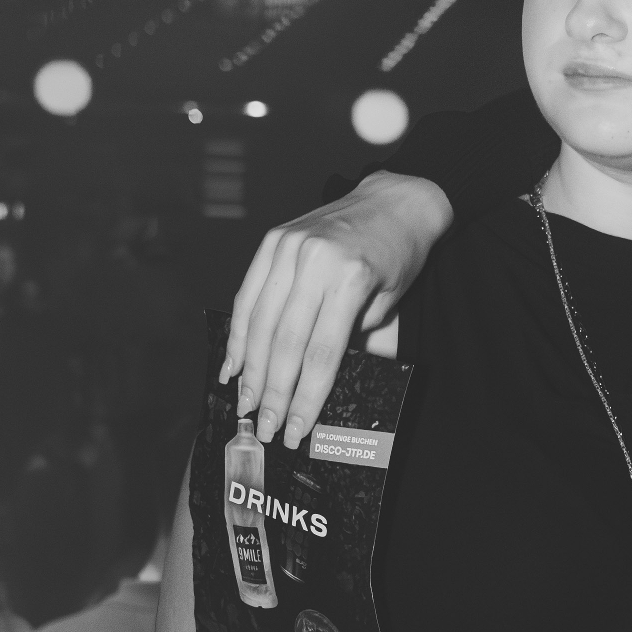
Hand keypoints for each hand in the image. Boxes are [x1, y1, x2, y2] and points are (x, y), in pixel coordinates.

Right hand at [223, 173, 453, 446]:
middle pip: (284, 341)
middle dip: (272, 392)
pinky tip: (233, 364)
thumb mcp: (391, 305)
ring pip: (259, 321)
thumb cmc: (399, 258)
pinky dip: (238, 333)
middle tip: (264, 428)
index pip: (321, 352)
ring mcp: (288, 247)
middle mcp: (314, 261)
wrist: (394, 202)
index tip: (295, 430)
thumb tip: (327, 392)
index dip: (305, 396)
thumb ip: (359, 343)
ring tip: (246, 405)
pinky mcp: (271, 240)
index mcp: (351, 279)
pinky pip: (247, 294)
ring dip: (249, 370)